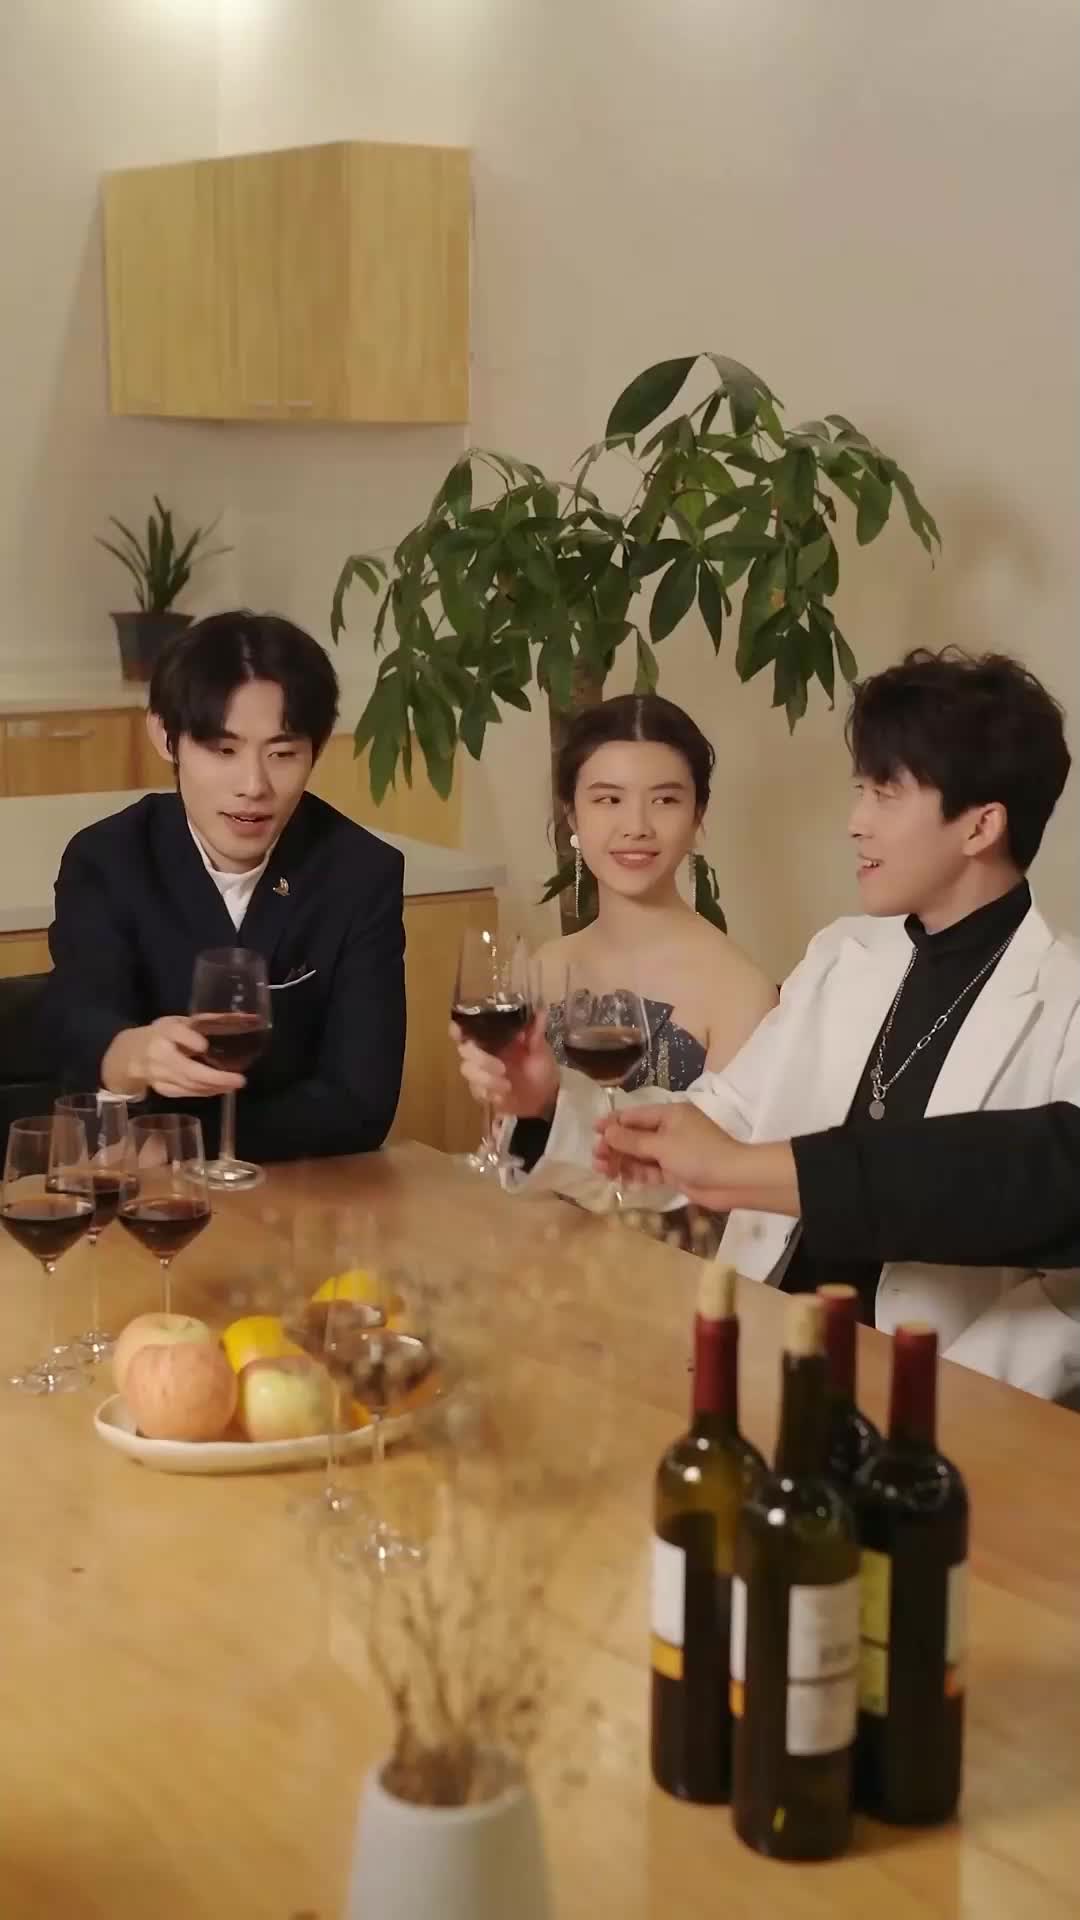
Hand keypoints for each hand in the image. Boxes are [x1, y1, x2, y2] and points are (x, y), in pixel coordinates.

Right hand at [103, 1017, 246, 1100]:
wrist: (128, 1056)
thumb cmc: (160, 1035)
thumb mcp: (176, 1022)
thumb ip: (202, 1022)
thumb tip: (241, 1018)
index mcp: (163, 1032)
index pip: (175, 1034)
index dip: (189, 1039)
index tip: (204, 1046)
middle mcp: (159, 1055)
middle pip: (187, 1070)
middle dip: (215, 1077)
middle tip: (239, 1079)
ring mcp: (159, 1076)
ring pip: (189, 1085)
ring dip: (214, 1087)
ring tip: (235, 1084)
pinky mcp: (162, 1089)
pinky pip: (186, 1093)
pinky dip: (205, 1092)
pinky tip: (220, 1090)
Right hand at [449, 1011, 559, 1119]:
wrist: (544, 1099)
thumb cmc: (540, 1069)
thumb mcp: (541, 1050)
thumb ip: (536, 1032)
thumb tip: (541, 1009)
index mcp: (494, 1038)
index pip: (468, 1029)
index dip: (457, 1028)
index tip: (457, 1030)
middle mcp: (482, 1053)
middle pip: (464, 1050)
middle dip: (480, 1058)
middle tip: (502, 1068)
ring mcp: (480, 1073)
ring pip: (468, 1070)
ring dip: (486, 1078)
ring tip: (507, 1086)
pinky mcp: (482, 1092)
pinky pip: (476, 1091)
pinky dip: (489, 1093)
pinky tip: (502, 1096)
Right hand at [596, 1103, 799, 1214]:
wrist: (732, 1180)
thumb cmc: (698, 1154)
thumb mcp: (662, 1145)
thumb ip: (632, 1140)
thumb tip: (606, 1132)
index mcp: (669, 1114)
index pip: (634, 1115)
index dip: (613, 1123)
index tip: (593, 1131)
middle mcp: (669, 1129)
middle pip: (635, 1136)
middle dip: (615, 1146)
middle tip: (596, 1158)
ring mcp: (673, 1151)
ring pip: (641, 1154)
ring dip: (622, 1161)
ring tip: (603, 1171)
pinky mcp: (675, 1171)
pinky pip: (650, 1169)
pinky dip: (637, 1174)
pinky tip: (621, 1180)